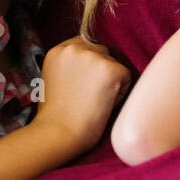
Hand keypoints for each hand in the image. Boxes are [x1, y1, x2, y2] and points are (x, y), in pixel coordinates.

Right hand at [33, 36, 131, 155]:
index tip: (83, 84)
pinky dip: (120, 92)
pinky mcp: (112, 69)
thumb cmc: (56, 116)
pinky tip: (104, 105)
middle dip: (101, 71)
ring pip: (115, 64)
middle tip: (88, 96)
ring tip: (94, 102)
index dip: (89, 65)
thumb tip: (91, 65)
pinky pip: (126, 77)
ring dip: (111, 81)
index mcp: (58, 50)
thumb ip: (69, 65)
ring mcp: (94, 57)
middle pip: (102, 52)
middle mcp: (75, 48)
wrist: (58, 134)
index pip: (84, 45)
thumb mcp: (53, 79)